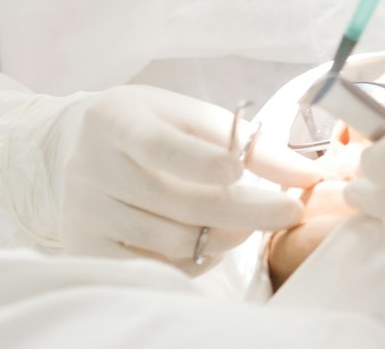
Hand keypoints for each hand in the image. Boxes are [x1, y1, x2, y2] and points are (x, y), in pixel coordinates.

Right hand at [59, 85, 320, 262]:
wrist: (76, 146)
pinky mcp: (85, 249)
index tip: (243, 171)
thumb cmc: (148, 125)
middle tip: (288, 210)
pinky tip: (212, 244)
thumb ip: (245, 142)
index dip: (205, 163)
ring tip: (248, 225)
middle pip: (176, 201)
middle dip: (242, 209)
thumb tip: (308, 174)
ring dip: (223, 236)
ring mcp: (85, 211)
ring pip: (169, 240)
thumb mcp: (188, 115)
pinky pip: (153, 268)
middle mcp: (92, 166)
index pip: (162, 146)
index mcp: (117, 119)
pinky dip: (193, 261)